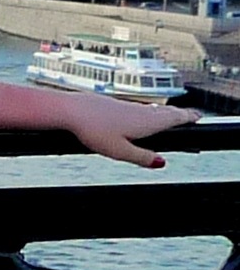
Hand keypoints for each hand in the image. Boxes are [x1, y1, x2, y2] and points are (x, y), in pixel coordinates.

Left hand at [63, 99, 199, 168]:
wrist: (72, 111)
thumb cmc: (94, 131)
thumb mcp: (120, 152)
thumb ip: (141, 157)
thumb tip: (162, 163)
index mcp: (146, 123)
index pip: (173, 118)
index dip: (187, 117)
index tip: (198, 116)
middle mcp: (140, 112)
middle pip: (164, 112)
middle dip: (179, 114)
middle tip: (190, 115)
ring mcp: (126, 106)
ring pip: (151, 110)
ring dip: (164, 112)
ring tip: (170, 116)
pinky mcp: (114, 105)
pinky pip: (137, 109)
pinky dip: (147, 112)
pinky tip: (141, 115)